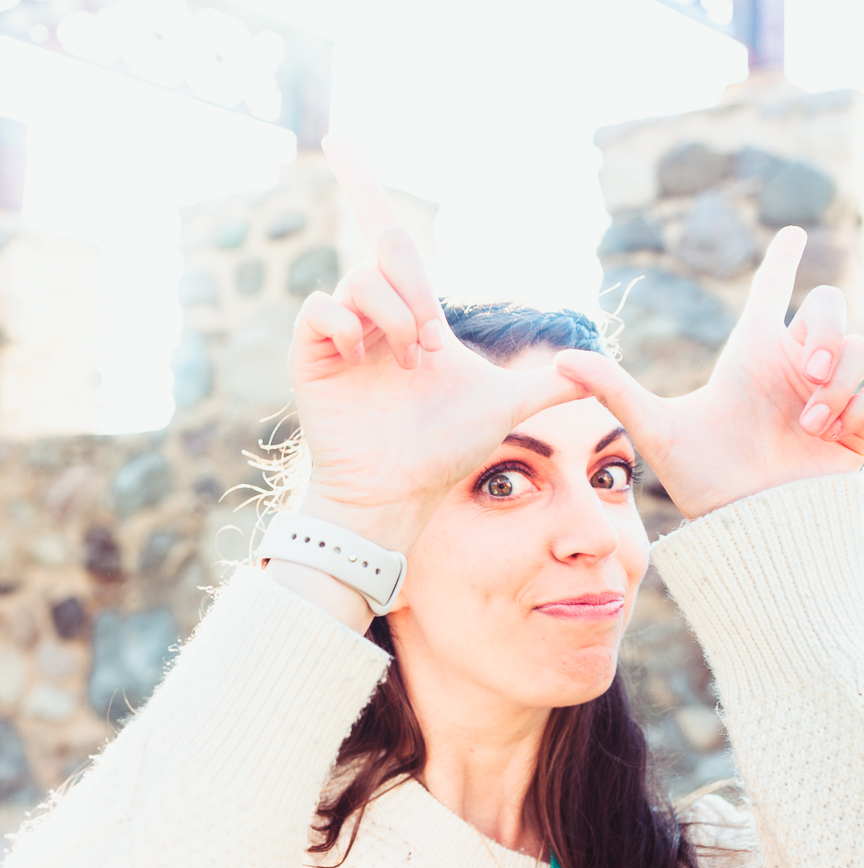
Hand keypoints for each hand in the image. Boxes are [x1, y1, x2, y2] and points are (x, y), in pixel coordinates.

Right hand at [289, 136, 587, 551]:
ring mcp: (341, 335)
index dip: (363, 186)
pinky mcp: (311, 354)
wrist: (401, 491)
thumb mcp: (507, 407)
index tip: (337, 139)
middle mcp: (375, 316)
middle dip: (418, 290)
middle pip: (389, 250)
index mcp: (412, 316)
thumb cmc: (445, 453)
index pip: (390, 239)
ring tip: (409, 363)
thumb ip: (550, 384)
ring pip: (361, 279)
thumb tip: (598, 369)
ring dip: (393, 316)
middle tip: (433, 343)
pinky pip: (319, 308)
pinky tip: (358, 352)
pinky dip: (342, 324)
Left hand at [554, 227, 863, 519]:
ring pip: (858, 344)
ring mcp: (837, 392)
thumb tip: (561, 360)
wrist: (756, 529)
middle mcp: (797, 367)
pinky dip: (859, 404)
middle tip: (808, 371)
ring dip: (840, 375)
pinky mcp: (863, 424)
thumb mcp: (659, 431)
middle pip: (830, 302)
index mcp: (754, 358)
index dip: (781, 262)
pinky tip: (834, 433)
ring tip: (810, 420)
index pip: (771, 295)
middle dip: (825, 327)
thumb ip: (615, 390)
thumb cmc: (706, 484)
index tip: (787, 233)